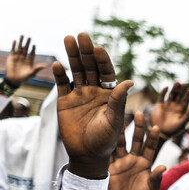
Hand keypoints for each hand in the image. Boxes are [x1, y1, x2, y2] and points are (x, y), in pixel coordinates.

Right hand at [5, 36, 46, 86]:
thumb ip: (37, 69)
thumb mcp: (31, 73)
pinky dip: (14, 45)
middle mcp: (24, 58)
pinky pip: (13, 50)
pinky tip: (15, 41)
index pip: (32, 53)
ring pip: (20, 48)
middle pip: (26, 49)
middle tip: (29, 37)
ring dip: (21, 42)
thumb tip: (46, 66)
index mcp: (29, 61)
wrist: (14, 79)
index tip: (34, 45)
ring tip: (22, 35)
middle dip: (28, 43)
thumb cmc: (24, 78)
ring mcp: (18, 57)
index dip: (33, 49)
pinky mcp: (11, 57)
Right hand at [53, 33, 132, 178]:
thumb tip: (130, 82)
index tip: (99, 48)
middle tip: (82, 35)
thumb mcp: (114, 121)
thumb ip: (119, 101)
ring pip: (76, 71)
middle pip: (90, 67)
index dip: (103, 60)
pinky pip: (62, 84)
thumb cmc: (106, 140)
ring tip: (68, 39)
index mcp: (110, 94)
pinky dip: (60, 75)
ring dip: (72, 56)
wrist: (88, 155)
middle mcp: (95, 91)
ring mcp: (80, 95)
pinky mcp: (66, 101)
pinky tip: (57, 65)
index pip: (107, 72)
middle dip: (86, 52)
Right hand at [109, 112, 165, 189]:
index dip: (152, 138)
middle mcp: (134, 158)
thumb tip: (163, 167)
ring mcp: (122, 161)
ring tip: (120, 118)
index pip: (150, 147)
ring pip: (121, 143)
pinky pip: (109, 153)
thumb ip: (156, 177)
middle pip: (137, 140)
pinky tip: (105, 132)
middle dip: (138, 128)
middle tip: (139, 113)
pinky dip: (107, 144)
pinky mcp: (111, 166)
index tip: (155, 127)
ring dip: (121, 132)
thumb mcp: (151, 188)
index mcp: (146, 162)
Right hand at [151, 82, 188, 137]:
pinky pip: (162, 96)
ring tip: (177, 82)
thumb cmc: (173, 130)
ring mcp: (167, 105)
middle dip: (181, 90)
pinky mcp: (159, 105)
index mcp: (181, 110)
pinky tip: (167, 87)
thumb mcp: (182, 123)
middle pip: (179, 95)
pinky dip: (164, 92)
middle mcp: (175, 106)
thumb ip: (188, 115)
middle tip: (184, 83)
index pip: (186, 101)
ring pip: (171, 94)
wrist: (161, 132)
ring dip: (174, 88)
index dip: (188, 95)